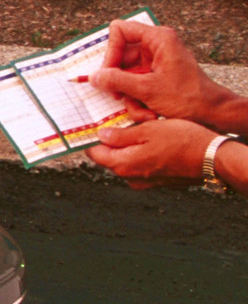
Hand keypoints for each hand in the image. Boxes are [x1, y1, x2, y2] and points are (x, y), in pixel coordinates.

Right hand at [83, 21, 231, 126]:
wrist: (212, 113)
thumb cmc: (188, 97)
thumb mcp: (147, 89)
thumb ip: (117, 80)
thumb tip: (93, 77)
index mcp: (158, 39)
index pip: (120, 31)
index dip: (111, 51)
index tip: (109, 72)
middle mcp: (156, 47)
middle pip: (120, 56)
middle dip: (118, 80)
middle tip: (117, 96)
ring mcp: (155, 62)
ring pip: (125, 74)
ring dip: (128, 96)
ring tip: (139, 110)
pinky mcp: (156, 76)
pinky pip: (135, 85)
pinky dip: (137, 100)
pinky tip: (147, 112)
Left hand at [85, 118, 217, 188]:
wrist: (212, 158)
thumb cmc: (182, 140)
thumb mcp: (148, 130)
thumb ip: (121, 135)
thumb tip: (101, 136)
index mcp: (123, 164)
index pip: (94, 152)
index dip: (92, 138)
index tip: (93, 125)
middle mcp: (130, 177)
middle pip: (109, 157)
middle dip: (111, 140)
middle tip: (119, 122)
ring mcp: (143, 181)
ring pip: (125, 160)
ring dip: (127, 146)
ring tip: (138, 129)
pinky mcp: (156, 181)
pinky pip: (140, 165)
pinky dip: (140, 153)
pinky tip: (151, 141)